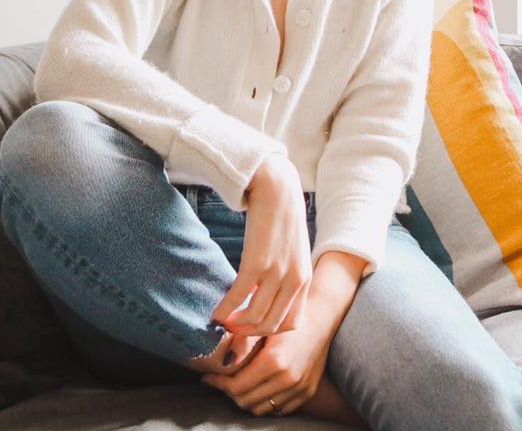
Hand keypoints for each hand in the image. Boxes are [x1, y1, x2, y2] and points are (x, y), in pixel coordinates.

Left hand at [200, 303, 333, 416]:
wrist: (322, 316)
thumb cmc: (289, 316)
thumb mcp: (264, 325)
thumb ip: (241, 343)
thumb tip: (217, 356)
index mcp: (275, 361)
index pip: (237, 387)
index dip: (218, 383)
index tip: (208, 377)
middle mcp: (288, 379)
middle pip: (246, 401)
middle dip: (229, 392)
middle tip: (221, 380)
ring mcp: (299, 388)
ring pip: (261, 409)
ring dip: (246, 399)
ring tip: (238, 384)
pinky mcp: (307, 392)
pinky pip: (279, 409)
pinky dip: (265, 403)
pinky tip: (258, 388)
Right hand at [211, 153, 311, 336]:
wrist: (277, 187)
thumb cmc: (282, 217)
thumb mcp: (293, 251)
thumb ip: (286, 275)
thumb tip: (263, 296)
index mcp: (305, 279)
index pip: (291, 324)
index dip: (269, 332)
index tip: (252, 327)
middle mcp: (294, 280)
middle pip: (272, 325)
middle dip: (250, 333)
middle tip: (232, 330)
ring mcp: (276, 273)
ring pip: (255, 318)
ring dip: (236, 325)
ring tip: (223, 321)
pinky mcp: (256, 263)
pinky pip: (238, 297)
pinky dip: (225, 310)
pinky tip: (216, 312)